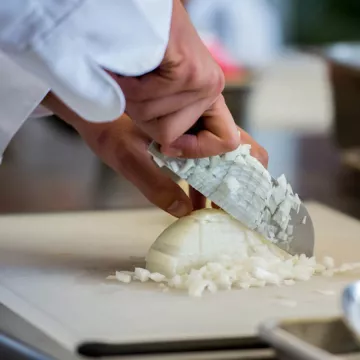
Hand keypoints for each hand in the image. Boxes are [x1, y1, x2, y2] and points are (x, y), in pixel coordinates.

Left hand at [42, 93, 267, 216]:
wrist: (97, 109)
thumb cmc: (109, 127)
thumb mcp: (129, 157)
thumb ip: (155, 184)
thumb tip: (184, 212)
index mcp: (197, 114)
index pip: (234, 141)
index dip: (229, 167)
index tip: (212, 190)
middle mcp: (202, 119)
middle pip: (237, 148)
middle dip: (238, 178)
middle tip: (230, 207)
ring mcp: (195, 129)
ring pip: (222, 157)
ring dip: (222, 183)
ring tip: (217, 212)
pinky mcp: (186, 139)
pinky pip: (204, 161)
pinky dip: (205, 181)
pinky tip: (197, 203)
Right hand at [111, 0, 238, 157]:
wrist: (129, 6)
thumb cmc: (141, 49)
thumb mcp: (158, 89)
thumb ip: (171, 117)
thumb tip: (172, 148)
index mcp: (209, 93)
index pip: (226, 141)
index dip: (195, 149)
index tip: (168, 144)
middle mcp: (212, 87)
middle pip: (171, 136)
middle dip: (144, 117)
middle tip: (138, 87)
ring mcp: (203, 79)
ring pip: (156, 122)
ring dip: (132, 100)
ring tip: (133, 73)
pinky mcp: (187, 69)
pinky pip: (149, 100)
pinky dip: (129, 86)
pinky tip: (131, 66)